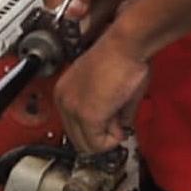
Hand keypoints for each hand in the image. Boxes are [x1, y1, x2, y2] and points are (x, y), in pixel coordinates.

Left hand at [55, 33, 149, 155]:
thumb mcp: (110, 88)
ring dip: (108, 138)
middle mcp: (64, 100)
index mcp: (66, 91)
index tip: (112, 122)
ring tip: (119, 118)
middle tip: (118, 123)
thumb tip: (117, 127)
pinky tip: (120, 121)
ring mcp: (74, 109)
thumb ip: (109, 112)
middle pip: (78, 140)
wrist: (126, 45)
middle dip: (102, 136)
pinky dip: (112, 139)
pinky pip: (98, 144)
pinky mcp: (88, 115)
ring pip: (86, 146)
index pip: (75, 127)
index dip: (98, 129)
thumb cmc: (122, 56)